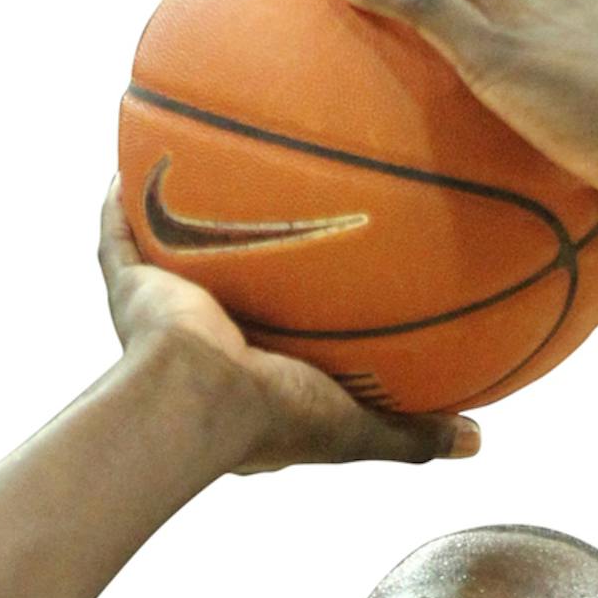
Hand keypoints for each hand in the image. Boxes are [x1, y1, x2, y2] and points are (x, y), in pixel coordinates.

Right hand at [97, 178, 480, 473]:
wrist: (196, 397)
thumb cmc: (273, 414)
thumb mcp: (356, 426)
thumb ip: (412, 431)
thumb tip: (478, 441)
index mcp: (249, 380)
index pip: (279, 339)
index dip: (297, 314)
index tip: (321, 279)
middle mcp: (205, 341)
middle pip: (227, 285)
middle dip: (243, 252)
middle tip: (271, 210)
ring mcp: (165, 312)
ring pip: (173, 251)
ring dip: (182, 214)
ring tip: (204, 163)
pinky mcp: (132, 286)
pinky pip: (119, 233)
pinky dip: (120, 200)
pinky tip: (132, 156)